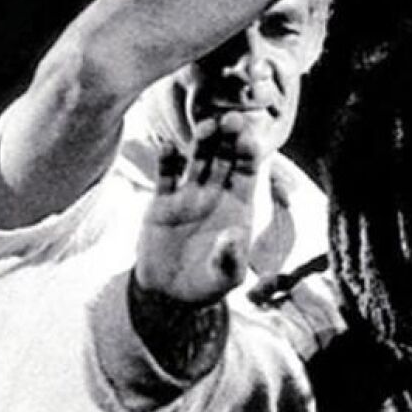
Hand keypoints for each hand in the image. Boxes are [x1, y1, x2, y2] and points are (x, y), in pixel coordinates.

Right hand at [135, 113, 263, 305]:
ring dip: (201, 142)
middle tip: (231, 117)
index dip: (249, 154)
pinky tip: (167, 146)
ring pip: (196, 160)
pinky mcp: (162, 202)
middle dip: (228, 138)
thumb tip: (233, 237)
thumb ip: (231, 258)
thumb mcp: (224, 277)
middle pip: (223, 159)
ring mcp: (189, 195)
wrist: (170, 293)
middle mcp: (215, 194)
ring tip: (206, 126)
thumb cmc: (206, 284)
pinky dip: (166, 160)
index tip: (249, 137)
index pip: (247, 172)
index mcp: (238, 206)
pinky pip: (166, 176)